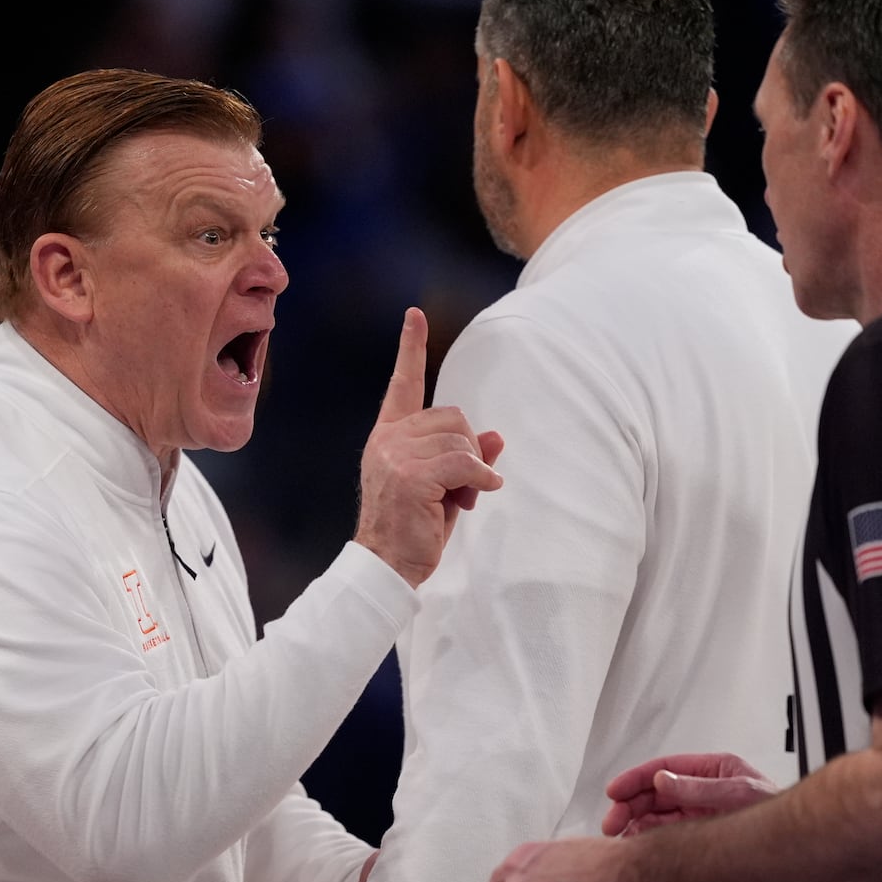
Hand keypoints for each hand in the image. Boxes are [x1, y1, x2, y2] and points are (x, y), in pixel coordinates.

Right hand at [354, 308, 503, 587]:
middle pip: (453, 416)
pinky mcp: (411, 475)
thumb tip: (495, 438)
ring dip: (473, 470)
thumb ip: (463, 458)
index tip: (415, 315)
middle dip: (469, 448)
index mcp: (388, 436)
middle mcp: (388, 439)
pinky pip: (464, 463)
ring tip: (461, 498)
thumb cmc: (412, 528)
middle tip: (465, 486)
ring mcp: (396, 455)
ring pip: (461, 440)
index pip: (403, 385)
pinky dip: (479, 479)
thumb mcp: (442, 487)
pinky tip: (475, 497)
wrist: (386, 566)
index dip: (410, 348)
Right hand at [602, 752, 777, 837]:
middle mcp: (701, 789)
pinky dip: (647, 836)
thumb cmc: (778, 813)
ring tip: (622, 836)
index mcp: (711, 769)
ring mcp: (699, 811)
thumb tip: (663, 780)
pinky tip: (639, 843)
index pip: (662, 769)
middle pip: (653, 791)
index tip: (615, 791)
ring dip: (635, 822)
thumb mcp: (738, 794)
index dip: (634, 779)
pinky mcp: (699, 832)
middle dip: (629, 804)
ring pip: (655, 813)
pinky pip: (665, 831)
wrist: (799, 844)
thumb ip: (699, 788)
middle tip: (612, 821)